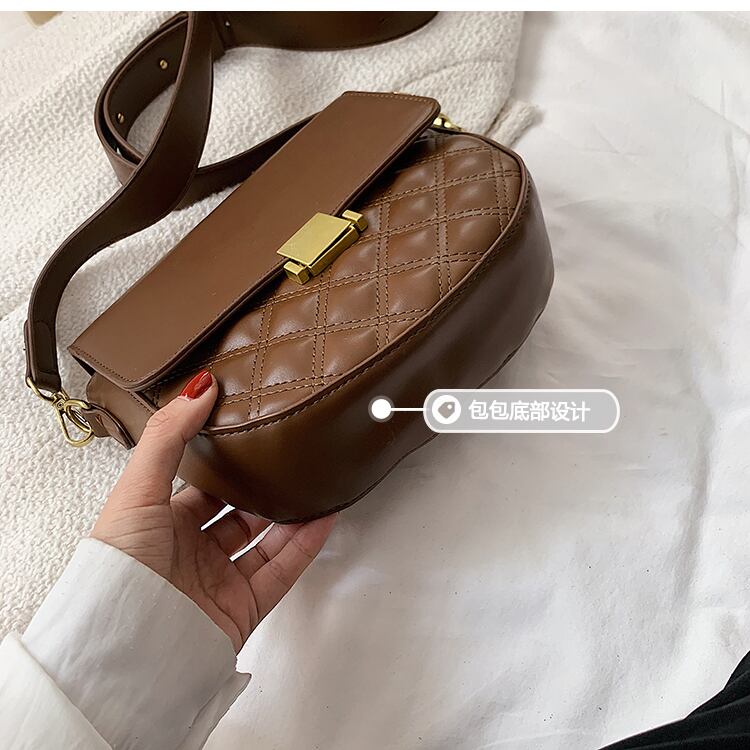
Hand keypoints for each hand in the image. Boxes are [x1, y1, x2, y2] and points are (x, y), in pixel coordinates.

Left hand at [92, 369, 335, 651]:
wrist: (126, 648)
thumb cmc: (118, 571)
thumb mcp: (136, 490)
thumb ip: (169, 438)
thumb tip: (198, 388)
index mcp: (161, 525)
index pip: (202, 489)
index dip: (225, 465)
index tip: (250, 436)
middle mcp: (191, 553)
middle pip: (239, 514)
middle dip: (263, 489)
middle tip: (289, 458)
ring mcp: (219, 581)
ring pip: (266, 541)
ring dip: (292, 514)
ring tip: (315, 483)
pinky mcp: (243, 608)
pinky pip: (283, 570)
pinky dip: (305, 545)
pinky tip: (322, 517)